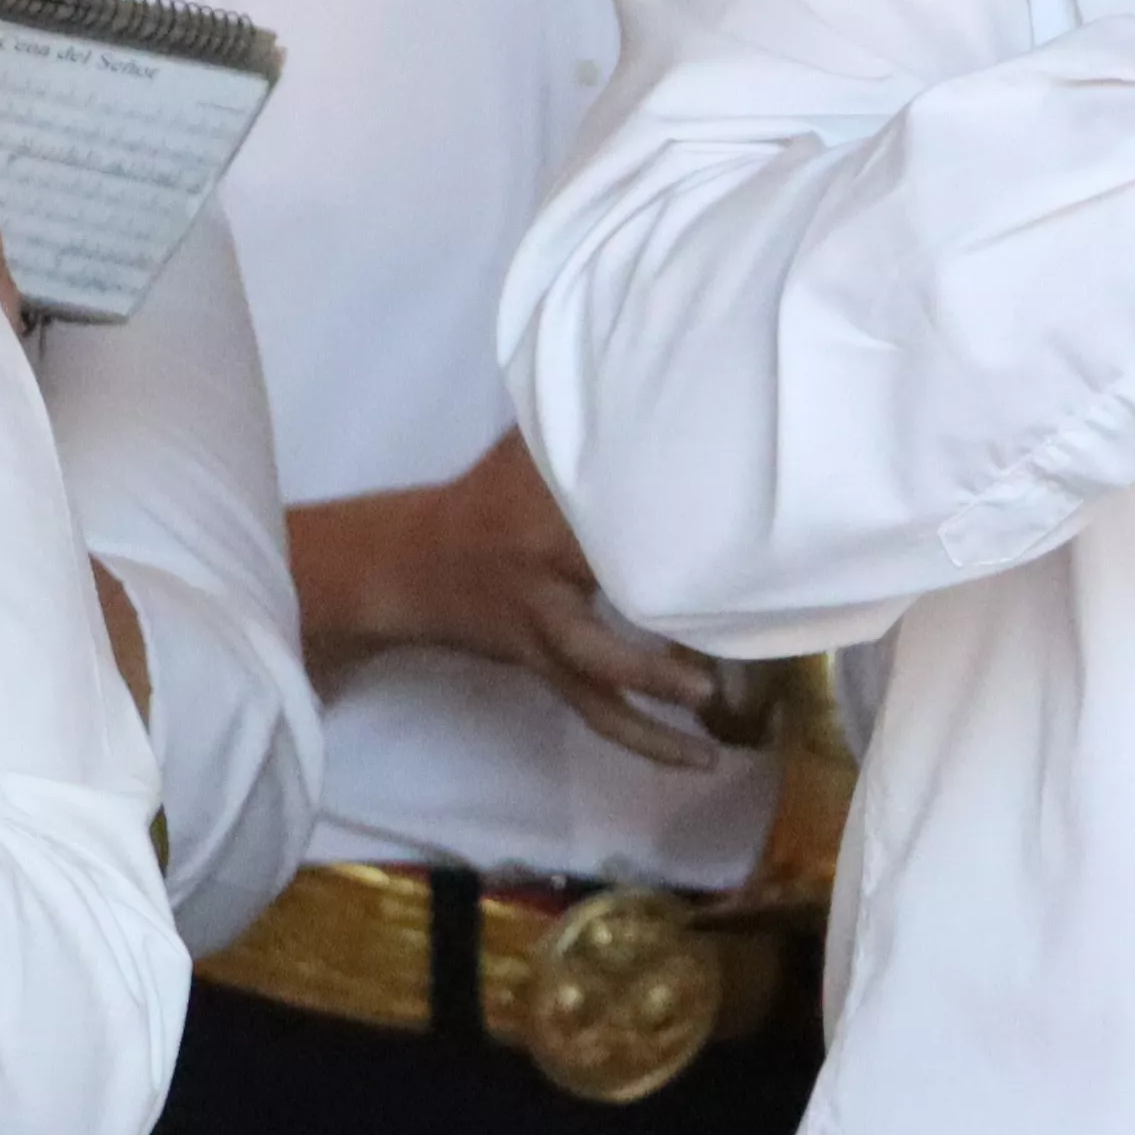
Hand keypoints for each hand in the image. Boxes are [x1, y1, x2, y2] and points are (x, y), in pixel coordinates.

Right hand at [285, 430, 720, 768]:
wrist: (409, 564)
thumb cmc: (486, 497)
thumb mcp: (528, 450)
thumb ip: (583, 422)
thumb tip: (655, 376)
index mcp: (542, 524)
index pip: (608, 531)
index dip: (660, 535)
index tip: (724, 538)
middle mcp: (542, 587)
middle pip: (602, 623)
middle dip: (654, 651)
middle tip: (725, 655)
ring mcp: (543, 638)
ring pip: (598, 684)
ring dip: (656, 712)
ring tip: (716, 730)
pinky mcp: (547, 669)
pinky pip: (598, 713)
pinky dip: (646, 739)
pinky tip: (698, 758)